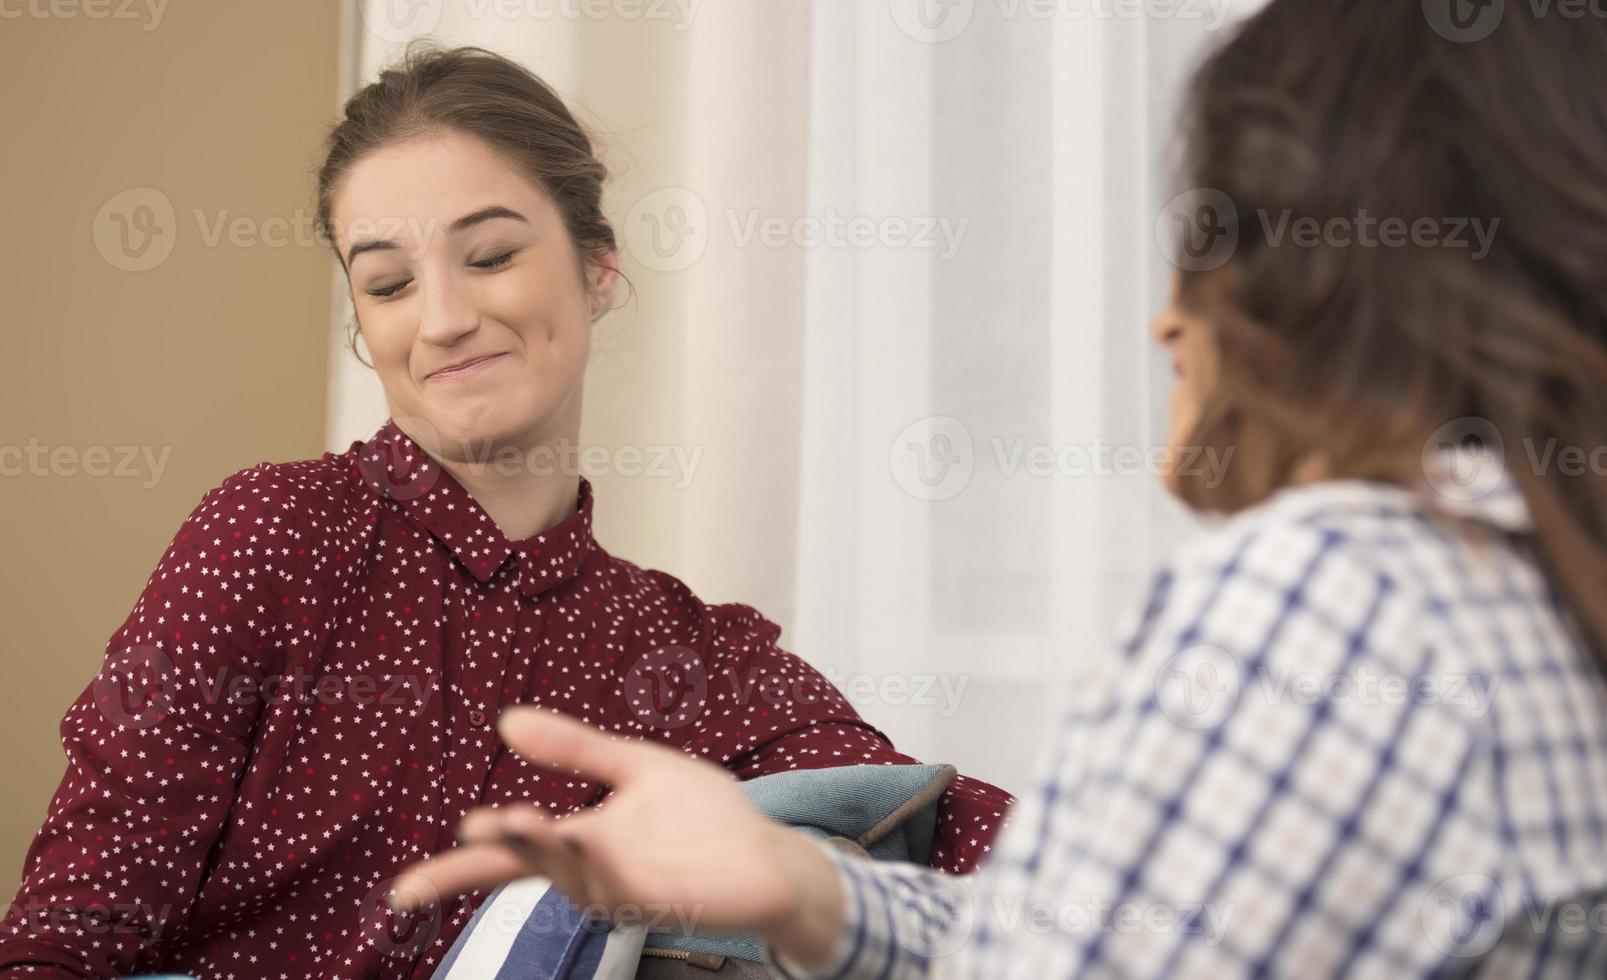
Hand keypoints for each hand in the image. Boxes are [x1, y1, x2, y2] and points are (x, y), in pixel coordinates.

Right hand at [389, 707, 846, 967]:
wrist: (766, 851)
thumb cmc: (701, 818)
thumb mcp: (633, 767)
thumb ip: (576, 748)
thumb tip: (506, 720)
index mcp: (580, 838)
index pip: (510, 850)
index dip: (459, 866)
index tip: (403, 889)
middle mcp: (593, 870)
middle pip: (530, 867)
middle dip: (495, 857)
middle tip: (468, 832)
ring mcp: (628, 888)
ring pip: (573, 876)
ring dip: (543, 851)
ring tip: (512, 823)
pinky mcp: (666, 899)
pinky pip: (625, 885)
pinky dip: (601, 867)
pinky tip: (586, 841)